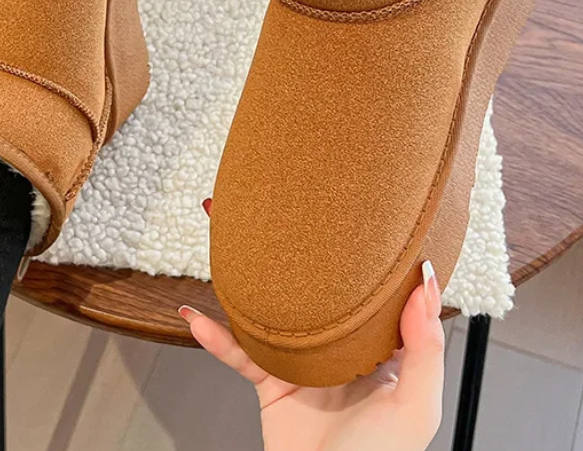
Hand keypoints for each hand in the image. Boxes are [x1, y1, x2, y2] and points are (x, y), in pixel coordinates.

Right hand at [181, 214, 444, 450]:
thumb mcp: (415, 407)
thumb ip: (424, 347)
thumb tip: (424, 281)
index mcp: (377, 347)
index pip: (369, 289)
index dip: (360, 253)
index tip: (349, 213)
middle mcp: (337, 347)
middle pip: (311, 291)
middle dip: (289, 254)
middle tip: (272, 211)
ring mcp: (301, 361)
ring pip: (269, 312)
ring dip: (242, 282)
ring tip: (222, 244)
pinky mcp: (270, 382)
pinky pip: (237, 353)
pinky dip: (214, 337)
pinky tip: (195, 317)